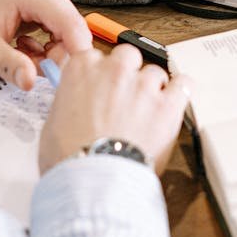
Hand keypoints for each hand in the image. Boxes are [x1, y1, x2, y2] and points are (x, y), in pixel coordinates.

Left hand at [0, 0, 91, 87]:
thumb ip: (11, 66)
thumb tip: (31, 81)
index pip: (71, 25)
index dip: (74, 55)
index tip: (67, 79)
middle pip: (72, 30)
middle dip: (59, 56)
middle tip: (34, 71)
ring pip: (67, 33)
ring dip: (50, 54)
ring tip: (21, 57)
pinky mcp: (44, 3)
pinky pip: (59, 32)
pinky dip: (45, 48)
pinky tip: (22, 49)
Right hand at [39, 45, 187, 175]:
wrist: (95, 181)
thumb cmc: (70, 158)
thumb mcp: (53, 123)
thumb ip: (68, 102)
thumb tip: (74, 106)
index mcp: (82, 69)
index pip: (94, 54)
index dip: (99, 72)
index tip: (100, 84)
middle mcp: (114, 70)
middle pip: (128, 55)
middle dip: (128, 73)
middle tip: (124, 97)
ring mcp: (143, 85)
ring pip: (155, 72)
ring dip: (152, 88)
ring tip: (147, 112)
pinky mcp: (168, 104)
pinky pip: (184, 84)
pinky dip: (180, 92)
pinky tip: (173, 103)